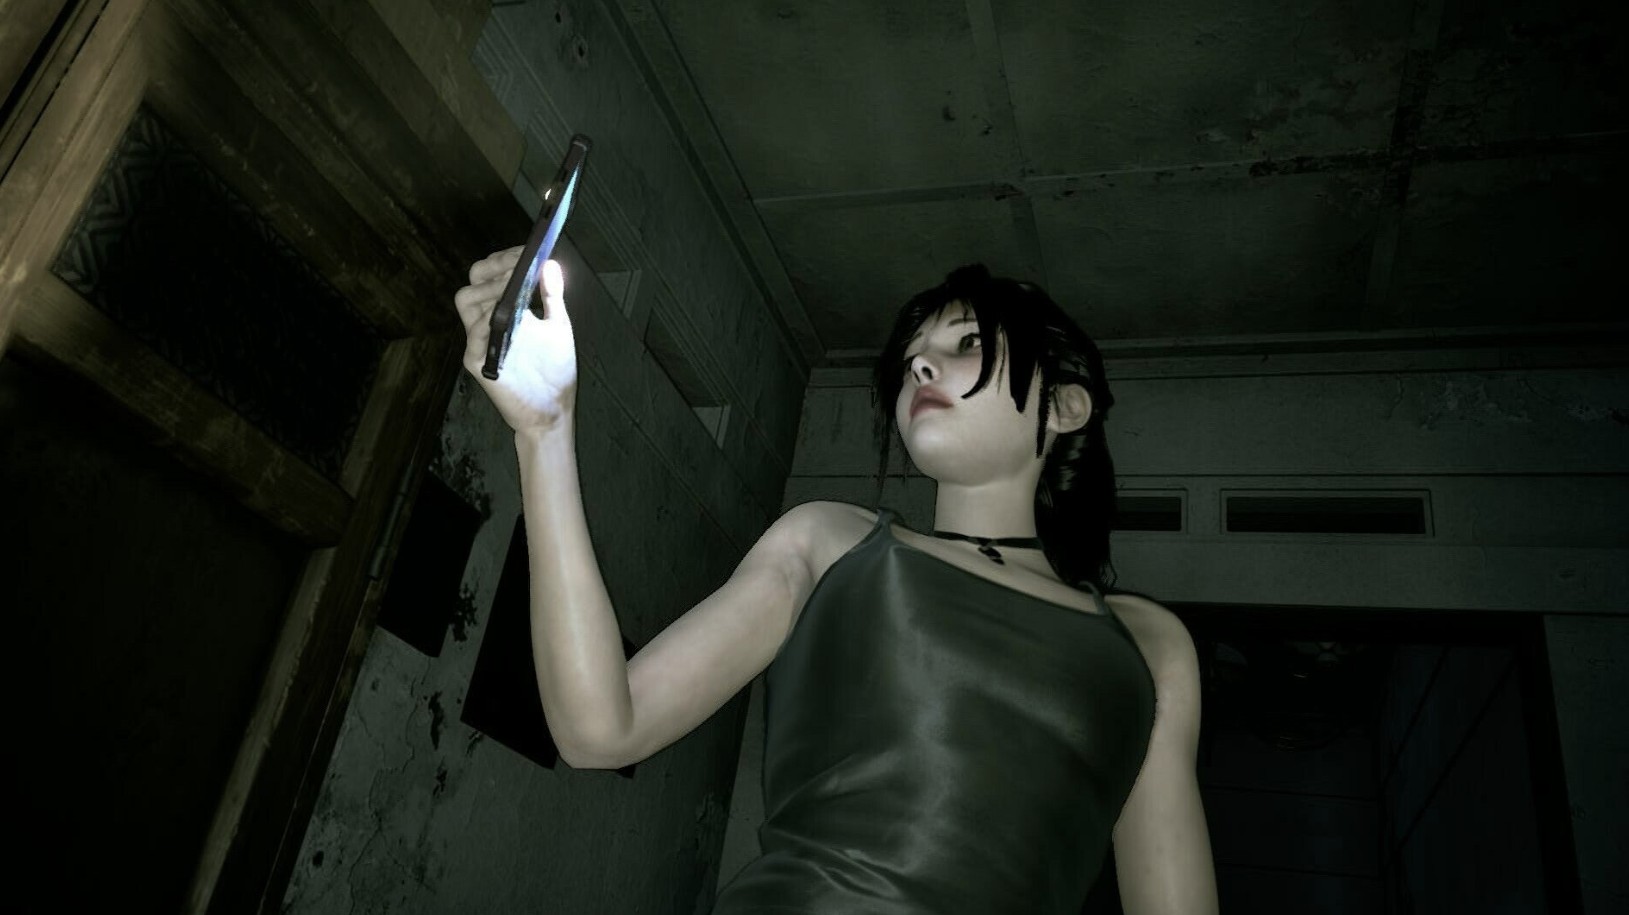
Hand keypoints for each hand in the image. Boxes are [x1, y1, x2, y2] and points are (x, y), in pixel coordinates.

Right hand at [453, 247, 578, 432]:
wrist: (552, 412)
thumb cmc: (554, 372)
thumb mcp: (558, 326)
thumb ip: (552, 295)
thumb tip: (549, 262)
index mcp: (502, 312)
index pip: (490, 274)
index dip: (504, 258)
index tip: (528, 250)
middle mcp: (485, 324)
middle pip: (473, 282)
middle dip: (494, 267)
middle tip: (520, 265)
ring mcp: (479, 343)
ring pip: (467, 301)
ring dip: (491, 288)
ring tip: (516, 285)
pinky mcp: (479, 364)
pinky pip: (474, 336)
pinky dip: (490, 319)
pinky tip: (508, 313)